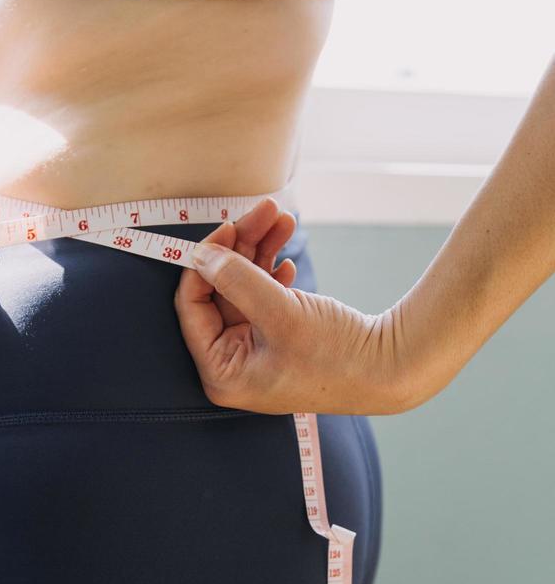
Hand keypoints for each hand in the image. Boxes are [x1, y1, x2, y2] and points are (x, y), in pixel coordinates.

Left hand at [173, 197, 410, 415]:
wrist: (390, 369)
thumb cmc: (336, 357)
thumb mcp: (280, 313)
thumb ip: (235, 280)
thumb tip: (201, 255)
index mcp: (222, 372)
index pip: (192, 307)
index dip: (205, 263)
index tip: (226, 228)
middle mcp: (234, 363)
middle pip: (220, 289)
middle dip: (241, 245)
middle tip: (264, 210)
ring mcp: (257, 349)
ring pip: (243, 285)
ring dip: (260, 249)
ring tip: (282, 218)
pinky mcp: (278, 337)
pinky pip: (264, 295)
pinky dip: (274, 270)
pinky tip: (288, 258)